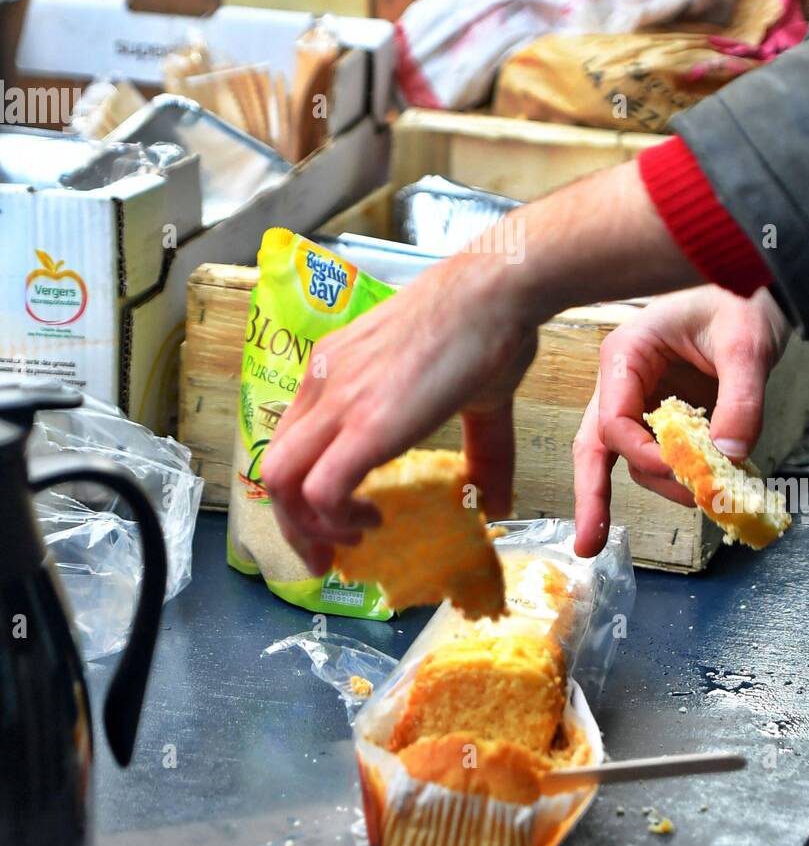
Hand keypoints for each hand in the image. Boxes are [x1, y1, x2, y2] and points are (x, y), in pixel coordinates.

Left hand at [260, 246, 536, 576]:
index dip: (301, 494)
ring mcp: (339, 400)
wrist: (496, 287)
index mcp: (336, 370)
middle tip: (331, 557)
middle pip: (273, 468)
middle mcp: (323, 383)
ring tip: (356, 536)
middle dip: (294, 526)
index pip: (290, 442)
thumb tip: (497, 505)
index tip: (333, 525)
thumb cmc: (489, 327)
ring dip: (310, 527)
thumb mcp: (474, 399)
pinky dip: (335, 519)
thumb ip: (480, 454)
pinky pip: (320, 489)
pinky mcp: (366, 423)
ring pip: (280, 481)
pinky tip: (372, 518)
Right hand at [573, 286, 789, 556]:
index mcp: (626, 355)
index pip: (612, 421)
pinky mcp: (663, 412)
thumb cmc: (741, 300)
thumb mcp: (746, 345)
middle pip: (595, 446)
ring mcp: (640, 398)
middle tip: (586, 545)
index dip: (642, 455)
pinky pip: (659, 453)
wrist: (757, 286)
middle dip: (591, 496)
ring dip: (667, 485)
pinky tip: (706, 493)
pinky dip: (679, 478)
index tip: (684, 471)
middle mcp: (622, 381)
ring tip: (715, 502)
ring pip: (633, 457)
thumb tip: (730, 458)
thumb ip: (741, 401)